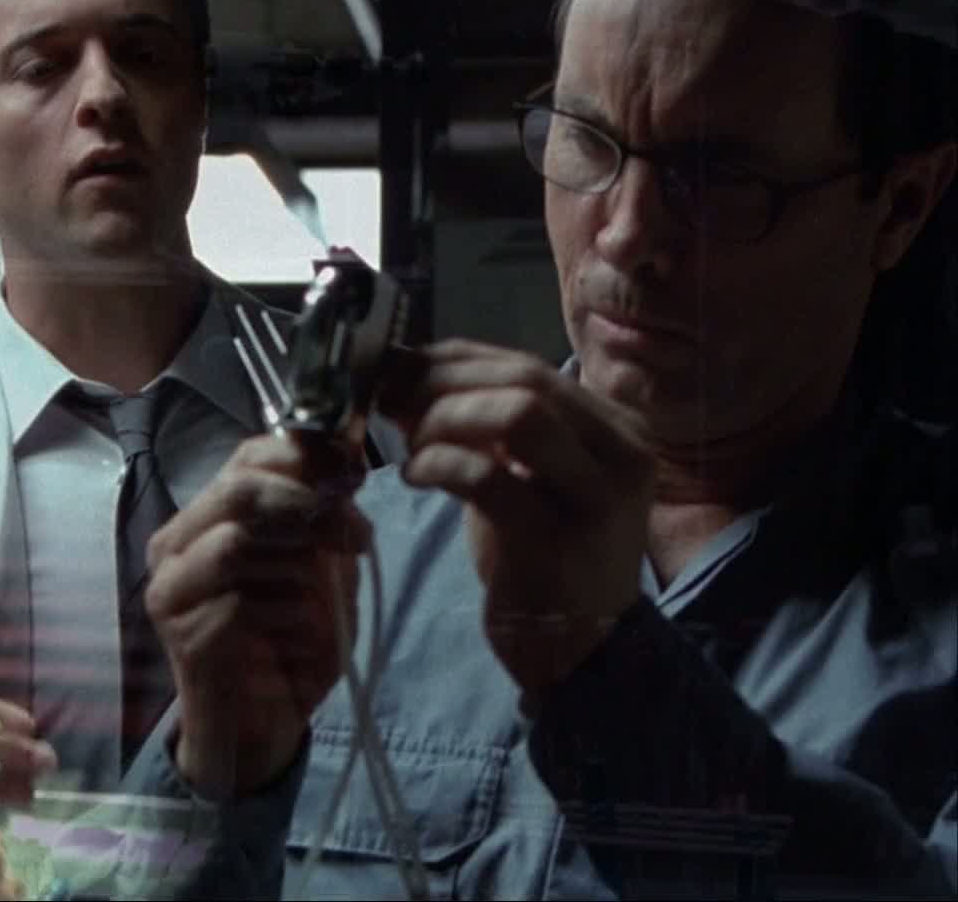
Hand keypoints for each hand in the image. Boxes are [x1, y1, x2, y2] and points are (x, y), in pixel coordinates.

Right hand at [144, 433, 368, 798]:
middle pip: (238, 491)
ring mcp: (170, 590)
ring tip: (325, 607)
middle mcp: (173, 546)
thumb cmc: (290, 644)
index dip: (305, 457)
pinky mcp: (180, 635)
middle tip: (356, 536)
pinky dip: (288, 619)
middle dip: (308, 506)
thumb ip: (327, 521)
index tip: (357, 476)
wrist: (259, 729)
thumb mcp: (320, 571)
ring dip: (301, 573)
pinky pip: (242, 603)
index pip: (246, 458)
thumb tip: (348, 467)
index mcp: (205, 519)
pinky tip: (300, 642)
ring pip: (241, 543)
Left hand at [386, 339, 650, 698]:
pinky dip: (439, 464)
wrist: (581, 651)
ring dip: (445, 419)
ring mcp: (596, 494)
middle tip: (390, 404)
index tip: (399, 372)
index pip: (527, 364)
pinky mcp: (559, 537)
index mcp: (615, 427)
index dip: (453, 360)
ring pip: (517, 414)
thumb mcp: (524, 476)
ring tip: (411, 447)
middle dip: (442, 384)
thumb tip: (411, 374)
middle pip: (524, 379)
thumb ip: (488, 426)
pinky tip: (415, 477)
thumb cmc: (543, 558)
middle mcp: (620, 451)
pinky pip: (488, 475)